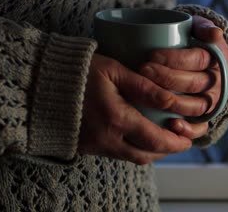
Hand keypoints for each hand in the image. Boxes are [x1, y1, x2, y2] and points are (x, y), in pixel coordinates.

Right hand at [78, 54, 192, 164]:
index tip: (189, 139)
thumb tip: (171, 100)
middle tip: (180, 141)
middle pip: (145, 155)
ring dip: (151, 152)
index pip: (155, 140)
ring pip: (131, 157)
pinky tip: (139, 136)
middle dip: (166, 151)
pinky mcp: (85, 147)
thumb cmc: (78, 71)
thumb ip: (144, 86)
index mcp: (116, 119)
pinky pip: (116, 154)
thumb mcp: (114, 71)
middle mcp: (106, 139)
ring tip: (164, 139)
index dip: (176, 143)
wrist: (39, 82)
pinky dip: (133, 148)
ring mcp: (94, 145)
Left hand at [139, 16, 227, 139]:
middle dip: (167, 78)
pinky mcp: (203, 117)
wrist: (190, 59)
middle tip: (143, 70)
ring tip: (148, 93)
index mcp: (219, 59)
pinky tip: (171, 124)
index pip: (198, 59)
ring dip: (171, 101)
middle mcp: (218, 82)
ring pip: (196, 106)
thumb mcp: (196, 28)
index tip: (151, 55)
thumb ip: (203, 26)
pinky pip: (200, 127)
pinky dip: (188, 129)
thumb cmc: (190, 41)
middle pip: (194, 83)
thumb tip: (216, 34)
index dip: (175, 59)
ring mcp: (211, 101)